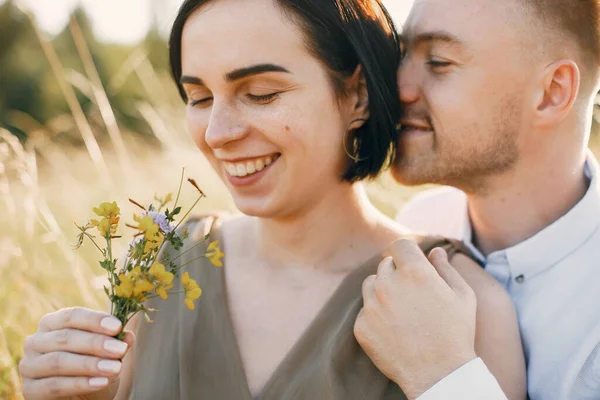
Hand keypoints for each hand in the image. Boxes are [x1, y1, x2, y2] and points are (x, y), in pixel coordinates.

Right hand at [20, 307, 133, 399]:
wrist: (81, 398)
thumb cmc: (92, 369)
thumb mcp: (107, 354)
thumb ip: (116, 342)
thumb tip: (128, 336)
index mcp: (53, 323)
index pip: (72, 316)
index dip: (95, 320)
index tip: (118, 326)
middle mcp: (36, 341)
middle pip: (65, 337)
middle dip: (95, 343)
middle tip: (119, 350)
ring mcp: (29, 365)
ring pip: (58, 361)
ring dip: (89, 364)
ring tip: (115, 368)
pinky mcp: (29, 389)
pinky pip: (54, 385)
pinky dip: (79, 383)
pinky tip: (101, 382)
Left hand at [354, 239, 476, 399]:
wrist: (438, 375)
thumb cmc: (456, 333)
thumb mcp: (462, 296)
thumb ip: (446, 268)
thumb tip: (435, 251)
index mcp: (415, 272)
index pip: (400, 245)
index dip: (407, 252)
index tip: (412, 262)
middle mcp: (388, 284)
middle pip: (386, 265)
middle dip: (398, 273)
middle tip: (413, 295)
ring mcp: (372, 305)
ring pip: (370, 284)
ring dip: (382, 290)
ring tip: (402, 311)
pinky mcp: (361, 325)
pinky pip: (364, 310)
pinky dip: (375, 316)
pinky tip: (393, 329)